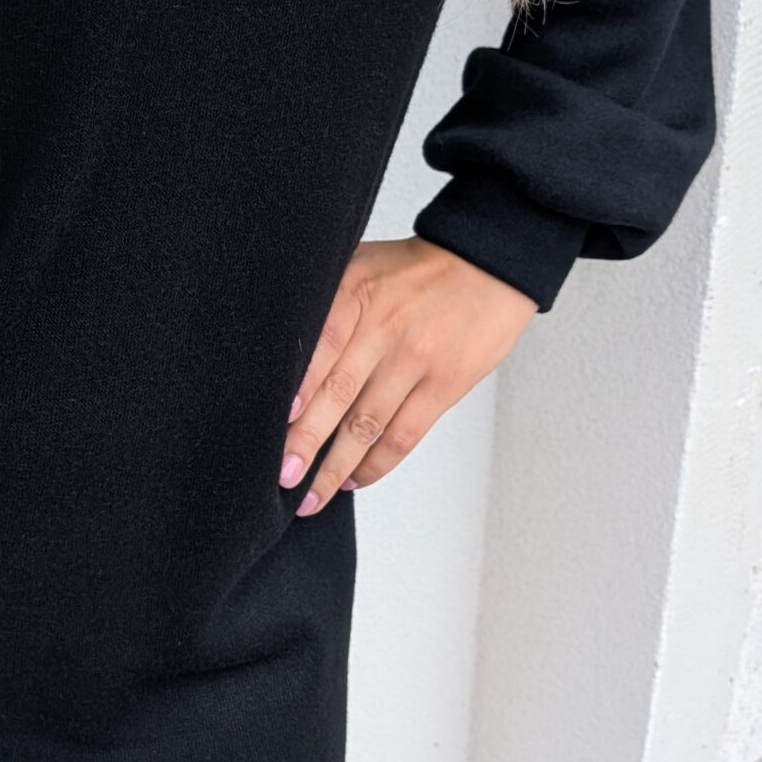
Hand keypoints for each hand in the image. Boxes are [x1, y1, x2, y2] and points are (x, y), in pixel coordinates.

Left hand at [280, 236, 538, 514]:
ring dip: (335, 466)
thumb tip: (280, 349)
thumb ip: (324, 302)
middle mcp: (385, 329)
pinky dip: (376, 463)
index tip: (274, 424)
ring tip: (309, 497)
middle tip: (282, 476)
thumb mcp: (360, 264)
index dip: (297, 388)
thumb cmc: (412, 271)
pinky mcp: (444, 386)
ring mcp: (416, 360)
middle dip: (306, 441)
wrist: (486, 266)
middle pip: (338, 394)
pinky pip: (404, 434)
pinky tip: (353, 479)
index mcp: (357, 294)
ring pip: (368, 425)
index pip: (320, 346)